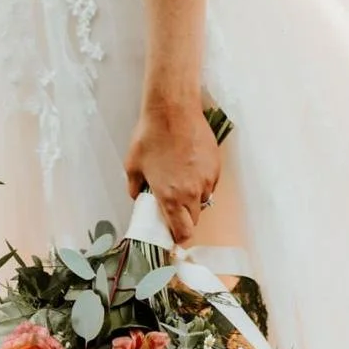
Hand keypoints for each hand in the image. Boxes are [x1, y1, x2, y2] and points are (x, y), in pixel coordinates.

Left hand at [124, 100, 221, 246]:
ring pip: (203, 200)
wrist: (173, 110)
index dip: (179, 239)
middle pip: (194, 219)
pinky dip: (201, 182)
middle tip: (173, 206)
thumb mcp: (132, 165)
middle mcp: (192, 192)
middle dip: (184, 218)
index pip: (183, 232)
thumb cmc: (150, 136)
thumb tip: (138, 197)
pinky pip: (210, 183)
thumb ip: (135, 188)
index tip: (174, 237)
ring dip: (193, 199)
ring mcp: (207, 179)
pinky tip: (189, 167)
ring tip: (180, 181)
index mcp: (170, 197)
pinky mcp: (215, 165)